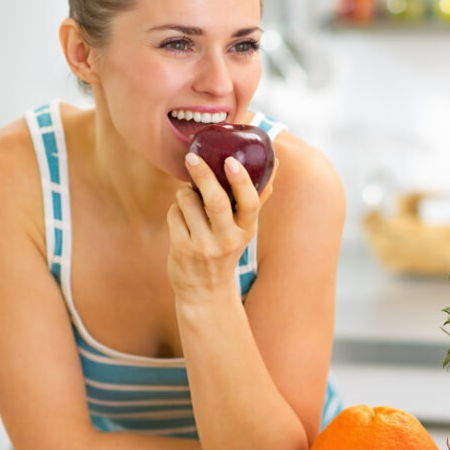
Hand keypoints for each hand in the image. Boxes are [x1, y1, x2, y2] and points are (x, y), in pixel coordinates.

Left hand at [166, 151, 277, 300]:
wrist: (205, 292)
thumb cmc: (226, 251)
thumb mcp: (245, 229)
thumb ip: (257, 197)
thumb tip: (275, 162)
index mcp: (246, 230)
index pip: (249, 202)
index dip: (241, 180)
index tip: (230, 161)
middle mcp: (227, 239)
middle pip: (215, 200)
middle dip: (202, 174)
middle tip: (192, 158)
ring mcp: (203, 245)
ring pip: (188, 201)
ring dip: (184, 193)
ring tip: (188, 198)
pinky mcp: (182, 249)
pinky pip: (174, 213)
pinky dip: (175, 209)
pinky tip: (181, 218)